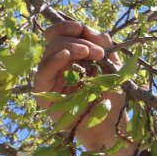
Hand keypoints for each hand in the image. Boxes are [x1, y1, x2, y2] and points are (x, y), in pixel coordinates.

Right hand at [34, 21, 135, 155]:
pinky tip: (67, 56)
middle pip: (55, 39)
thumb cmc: (112, 99)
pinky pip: (43, 72)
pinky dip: (54, 60)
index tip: (95, 33)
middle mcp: (59, 66)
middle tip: (98, 51)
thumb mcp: (114, 69)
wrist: (111, 126)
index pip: (65, 34)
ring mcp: (51, 78)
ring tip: (89, 53)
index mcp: (73, 58)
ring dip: (70, 47)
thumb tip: (100, 33)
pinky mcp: (45, 93)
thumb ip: (107, 50)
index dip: (76, 28)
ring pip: (49, 51)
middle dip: (78, 39)